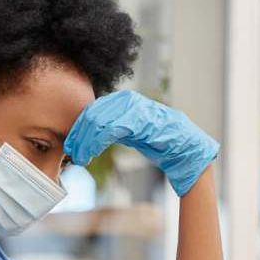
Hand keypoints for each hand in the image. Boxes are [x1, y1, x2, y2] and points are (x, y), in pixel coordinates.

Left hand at [63, 90, 219, 196]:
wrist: (189, 152)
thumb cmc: (161, 143)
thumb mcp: (132, 132)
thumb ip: (114, 127)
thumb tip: (89, 133)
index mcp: (126, 101)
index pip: (94, 109)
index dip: (79, 127)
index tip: (71, 144)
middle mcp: (131, 101)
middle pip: (94, 114)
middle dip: (79, 135)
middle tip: (72, 153)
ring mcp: (138, 109)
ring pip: (100, 121)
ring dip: (86, 142)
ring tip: (80, 158)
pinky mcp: (144, 121)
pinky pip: (112, 129)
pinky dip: (97, 143)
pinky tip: (90, 155)